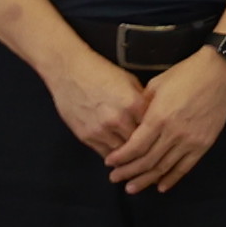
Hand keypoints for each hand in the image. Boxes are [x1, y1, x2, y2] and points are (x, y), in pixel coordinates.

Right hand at [42, 41, 151, 160]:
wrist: (68, 70)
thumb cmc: (98, 71)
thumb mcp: (129, 80)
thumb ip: (142, 101)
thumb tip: (153, 116)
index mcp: (133, 103)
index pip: (153, 129)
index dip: (156, 134)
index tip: (157, 137)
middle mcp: (119, 119)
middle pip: (139, 145)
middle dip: (143, 146)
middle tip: (146, 149)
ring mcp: (101, 130)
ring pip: (123, 154)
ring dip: (127, 154)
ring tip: (132, 153)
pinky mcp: (87, 136)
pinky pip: (105, 154)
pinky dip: (112, 155)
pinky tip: (117, 153)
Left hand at [106, 53, 225, 194]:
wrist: (218, 73)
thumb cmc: (184, 74)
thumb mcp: (156, 85)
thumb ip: (142, 107)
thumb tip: (132, 123)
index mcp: (159, 117)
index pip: (136, 146)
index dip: (121, 157)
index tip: (110, 163)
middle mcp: (174, 133)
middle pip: (147, 161)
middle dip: (128, 172)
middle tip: (115, 179)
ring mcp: (190, 141)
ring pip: (164, 168)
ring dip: (147, 180)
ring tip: (132, 188)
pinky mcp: (203, 145)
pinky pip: (185, 167)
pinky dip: (172, 179)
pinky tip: (161, 187)